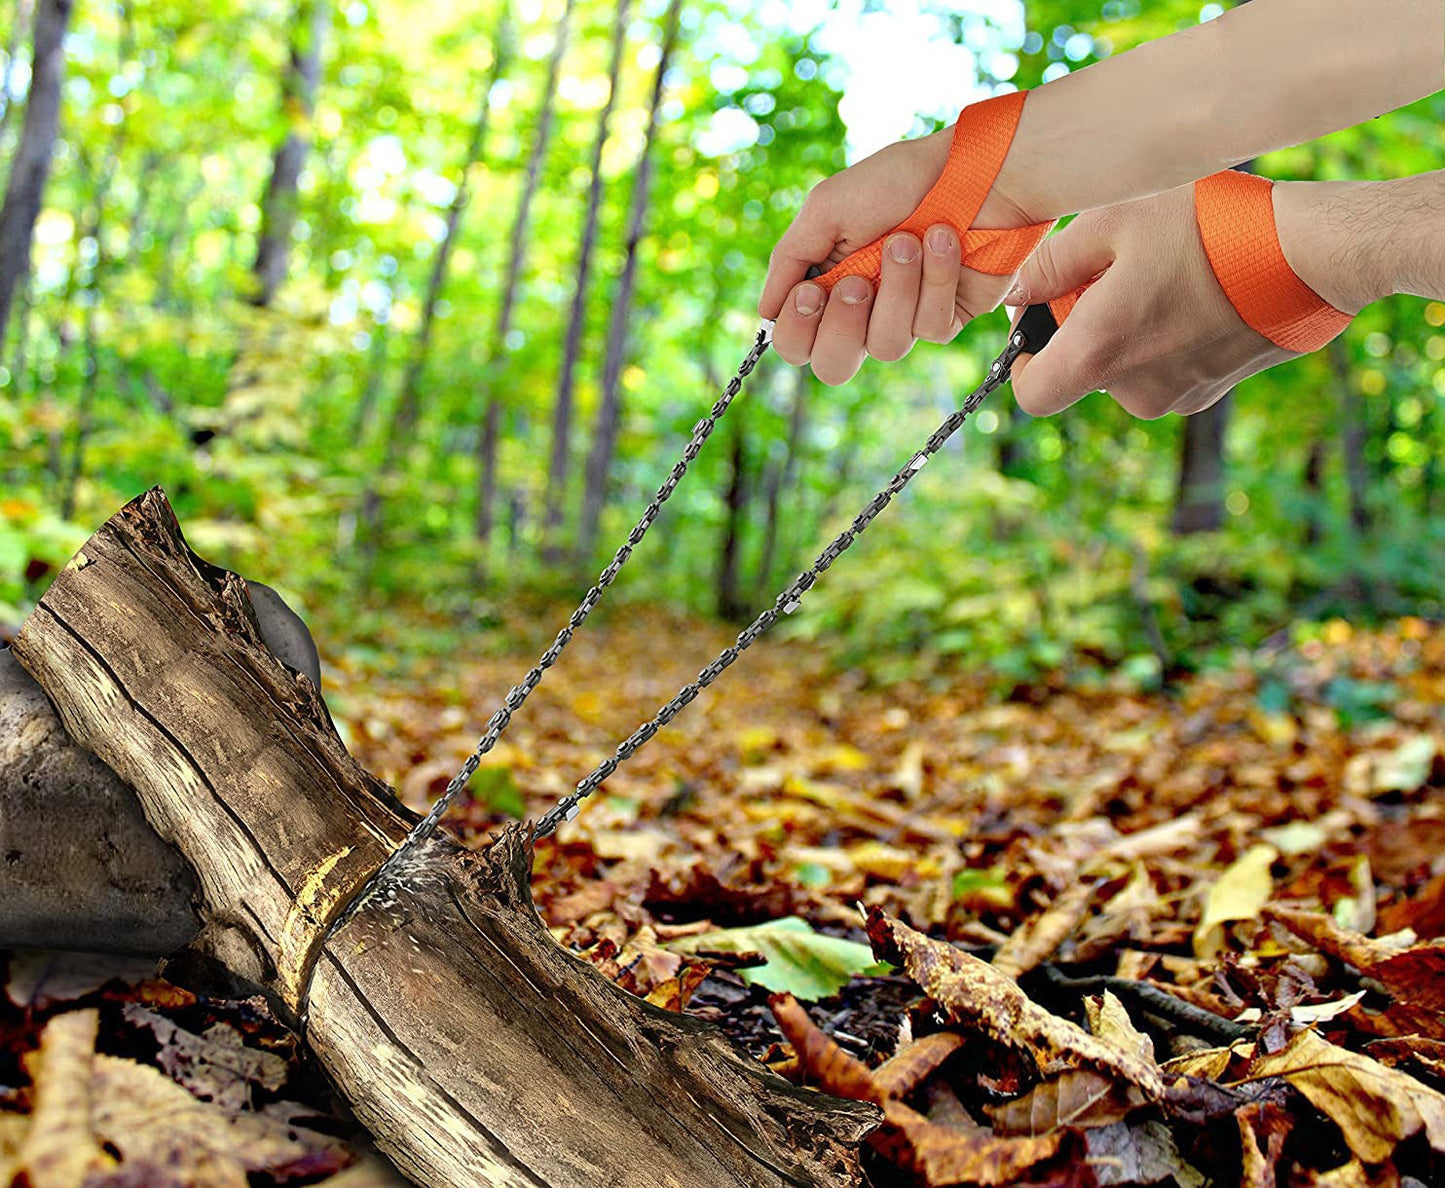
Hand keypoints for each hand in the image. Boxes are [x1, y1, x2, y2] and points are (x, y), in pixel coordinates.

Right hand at [759, 128, 1036, 385]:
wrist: (974, 170)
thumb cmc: (899, 181)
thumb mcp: (828, 207)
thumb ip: (790, 259)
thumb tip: (765, 312)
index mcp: (825, 287)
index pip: (795, 343)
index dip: (798, 330)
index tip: (811, 293)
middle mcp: (861, 311)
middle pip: (833, 367)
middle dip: (844, 326)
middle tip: (858, 282)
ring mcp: (903, 318)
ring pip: (885, 347)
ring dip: (897, 288)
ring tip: (910, 240)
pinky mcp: (945, 318)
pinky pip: (929, 326)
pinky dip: (936, 278)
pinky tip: (944, 240)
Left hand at [1006, 181, 1372, 419]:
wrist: (1308, 256)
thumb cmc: (1205, 230)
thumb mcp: (1111, 222)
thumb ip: (1050, 265)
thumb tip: (1016, 291)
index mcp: (1097, 354)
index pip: (1031, 394)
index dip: (1024, 361)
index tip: (1040, 317)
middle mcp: (1132, 392)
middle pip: (1081, 373)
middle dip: (1084, 327)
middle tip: (1115, 270)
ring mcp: (1175, 397)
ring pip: (1125, 369)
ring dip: (1128, 329)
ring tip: (1165, 272)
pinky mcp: (1210, 392)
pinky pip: (1165, 369)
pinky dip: (1166, 337)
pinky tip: (1196, 291)